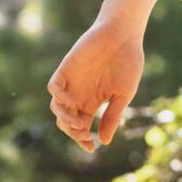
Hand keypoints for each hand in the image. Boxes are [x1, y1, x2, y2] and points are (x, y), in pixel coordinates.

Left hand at [46, 18, 144, 152]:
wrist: (123, 34)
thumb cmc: (127, 62)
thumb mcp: (123, 94)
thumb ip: (112, 116)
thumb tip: (103, 142)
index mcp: (93, 101)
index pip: (81, 126)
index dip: (83, 139)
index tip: (91, 148)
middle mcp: (79, 94)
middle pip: (67, 121)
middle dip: (73, 133)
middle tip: (85, 135)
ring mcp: (71, 82)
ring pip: (57, 108)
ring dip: (64, 119)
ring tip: (78, 123)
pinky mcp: (66, 69)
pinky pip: (54, 88)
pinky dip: (58, 97)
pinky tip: (69, 102)